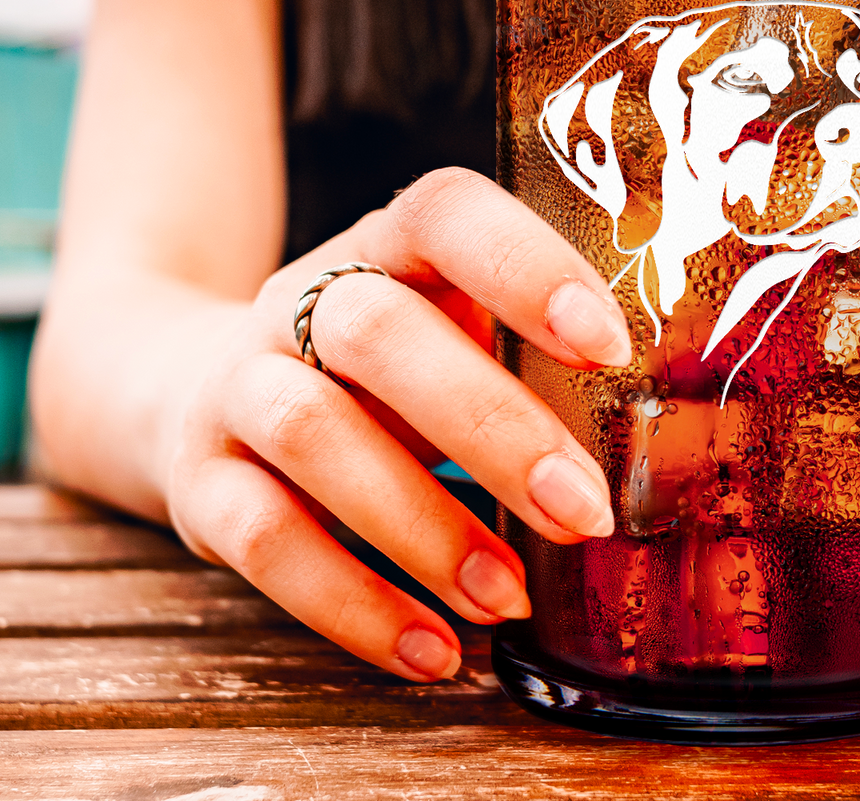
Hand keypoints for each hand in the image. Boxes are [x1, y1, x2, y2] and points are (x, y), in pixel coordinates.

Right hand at [163, 168, 631, 680]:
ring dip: (422, 527)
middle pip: (378, 332)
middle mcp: (301, 300)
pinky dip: (352, 604)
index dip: (526, 267)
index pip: (447, 215)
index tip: (609, 346)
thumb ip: (527, 361)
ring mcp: (239, 383)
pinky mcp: (199, 479)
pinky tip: (432, 650)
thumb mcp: (446, 332)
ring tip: (505, 596)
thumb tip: (654, 444)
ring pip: (314, 432)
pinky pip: (262, 539)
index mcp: (388, 247)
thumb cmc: (378, 368)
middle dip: (491, 427)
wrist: (199, 388)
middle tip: (581, 513)